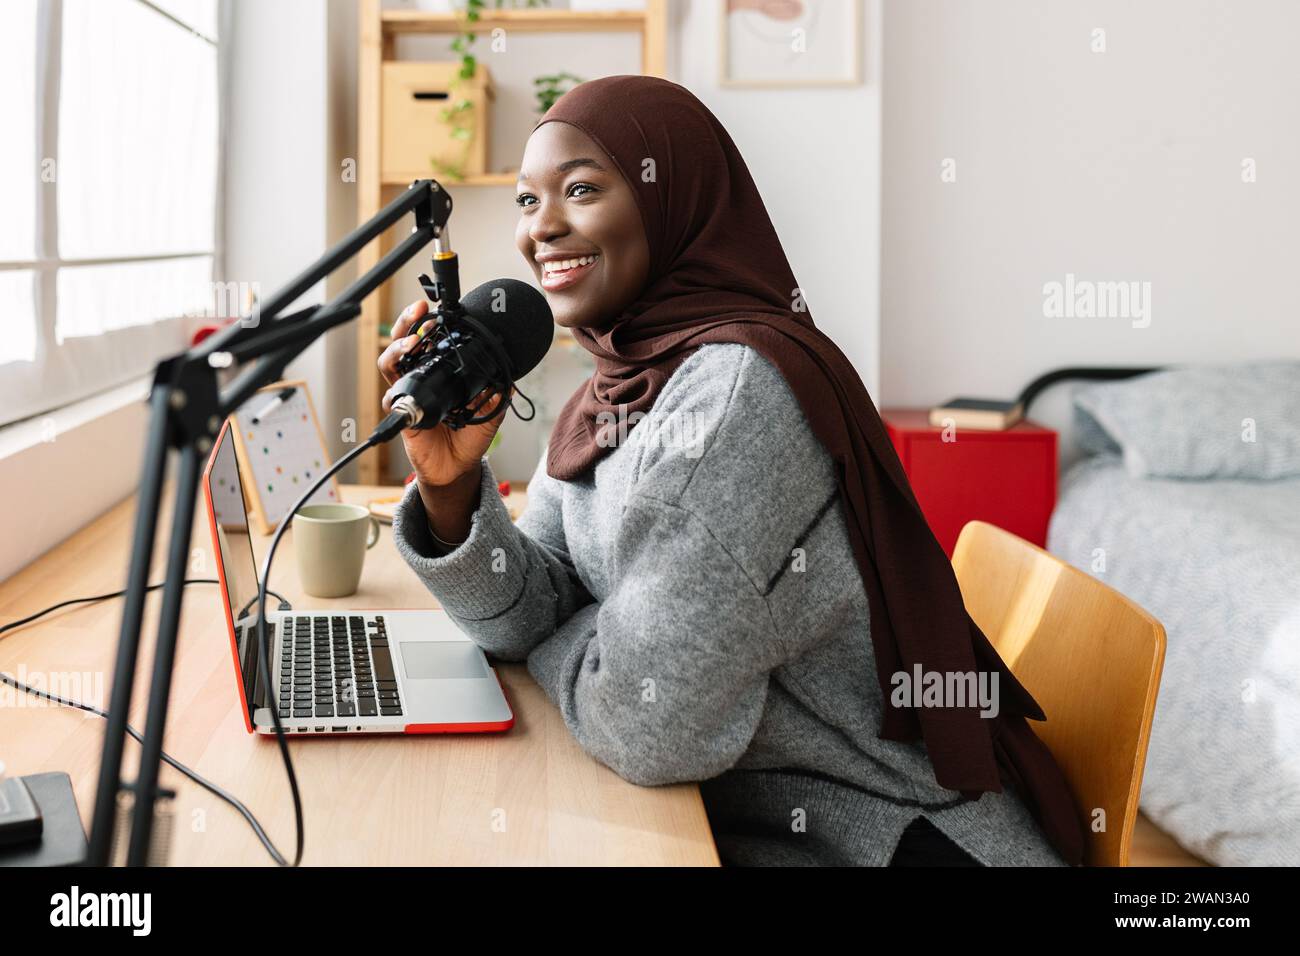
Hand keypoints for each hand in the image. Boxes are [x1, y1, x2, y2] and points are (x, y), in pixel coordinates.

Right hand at [378, 300, 509, 490]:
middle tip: (419, 312)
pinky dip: (395, 392)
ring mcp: (409, 395)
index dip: (429, 324)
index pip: (430, 342)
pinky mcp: (402, 415)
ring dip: (398, 347)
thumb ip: (496, 394)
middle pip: (404, 342)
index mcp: (441, 373)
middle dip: (407, 323)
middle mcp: (422, 379)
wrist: (458, 467)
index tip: (439, 312)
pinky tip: (404, 388)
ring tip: (413, 341)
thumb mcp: (490, 412)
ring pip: (390, 363)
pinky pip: (391, 399)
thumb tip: (507, 379)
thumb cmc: (469, 437)